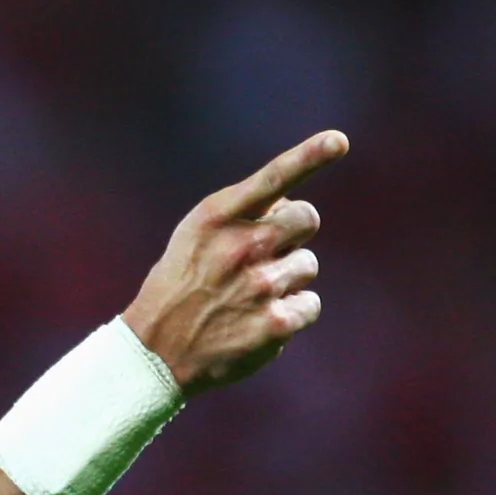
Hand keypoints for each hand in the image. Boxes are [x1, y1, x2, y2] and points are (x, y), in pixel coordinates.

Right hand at [122, 130, 348, 395]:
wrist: (155, 353)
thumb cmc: (181, 286)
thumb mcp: (195, 238)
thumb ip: (241, 216)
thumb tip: (291, 207)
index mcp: (216, 218)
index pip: (272, 179)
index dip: (310, 156)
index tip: (340, 141)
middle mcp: (240, 247)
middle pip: (306, 219)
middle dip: (293, 234)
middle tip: (263, 257)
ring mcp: (259, 286)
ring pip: (307, 265)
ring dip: (288, 278)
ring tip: (249, 297)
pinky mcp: (275, 324)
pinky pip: (310, 305)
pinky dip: (291, 314)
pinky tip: (258, 322)